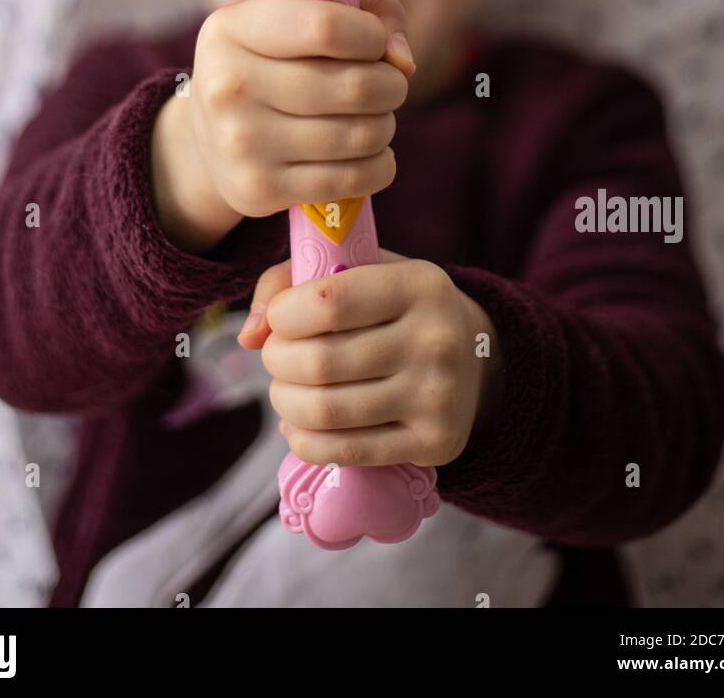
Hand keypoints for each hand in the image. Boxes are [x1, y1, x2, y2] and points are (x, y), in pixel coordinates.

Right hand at [151, 0, 413, 252]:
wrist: (212, 140)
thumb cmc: (276, 64)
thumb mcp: (303, 18)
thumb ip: (370, 14)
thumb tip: (403, 62)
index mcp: (231, 30)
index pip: (326, 28)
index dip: (371, 36)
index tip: (374, 44)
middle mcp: (227, 86)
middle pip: (353, 86)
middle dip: (391, 86)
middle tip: (388, 86)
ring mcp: (240, 143)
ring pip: (361, 134)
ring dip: (385, 125)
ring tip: (373, 118)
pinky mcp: (258, 189)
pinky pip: (354, 179)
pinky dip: (380, 166)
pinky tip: (369, 154)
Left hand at [238, 249, 501, 468]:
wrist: (475, 358)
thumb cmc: (396, 307)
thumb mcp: (360, 271)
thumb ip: (292, 280)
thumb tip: (248, 334)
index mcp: (419, 285)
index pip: (328, 302)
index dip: (283, 314)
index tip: (279, 318)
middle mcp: (435, 339)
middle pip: (320, 362)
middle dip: (276, 362)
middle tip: (276, 358)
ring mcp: (438, 396)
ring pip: (327, 411)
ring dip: (284, 402)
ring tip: (284, 391)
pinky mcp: (435, 442)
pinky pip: (347, 451)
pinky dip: (304, 441)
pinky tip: (298, 426)